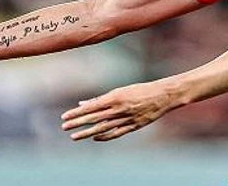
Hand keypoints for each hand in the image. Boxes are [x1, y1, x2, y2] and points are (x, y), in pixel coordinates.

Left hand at [61, 81, 180, 140]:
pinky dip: (104, 137)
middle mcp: (119, 109)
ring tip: (74, 136)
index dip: (77, 113)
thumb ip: (101, 99)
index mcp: (115, 97)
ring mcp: (126, 119)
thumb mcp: (119, 91)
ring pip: (102, 128)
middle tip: (64, 127)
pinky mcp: (133, 126)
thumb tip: (83, 104)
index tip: (65, 117)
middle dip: (77, 123)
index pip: (91, 107)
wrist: (163, 96)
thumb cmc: (140, 90)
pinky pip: (116, 133)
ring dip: (86, 132)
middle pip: (94, 118)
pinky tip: (94, 138)